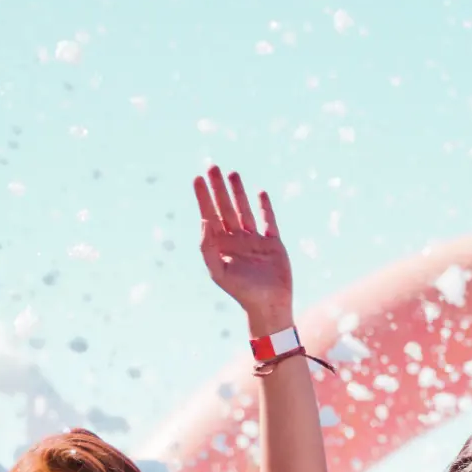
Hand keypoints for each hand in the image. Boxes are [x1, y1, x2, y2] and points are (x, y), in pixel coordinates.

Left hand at [194, 167, 292, 333]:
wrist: (269, 305)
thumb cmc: (242, 292)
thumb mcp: (219, 271)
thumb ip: (208, 248)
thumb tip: (204, 222)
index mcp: (221, 246)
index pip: (209, 216)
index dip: (203, 197)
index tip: (197, 178)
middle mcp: (236, 241)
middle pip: (225, 208)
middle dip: (218, 188)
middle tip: (212, 166)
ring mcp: (255, 241)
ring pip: (244, 210)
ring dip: (238, 192)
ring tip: (232, 173)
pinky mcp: (273, 244)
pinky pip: (269, 221)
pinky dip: (264, 207)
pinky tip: (259, 193)